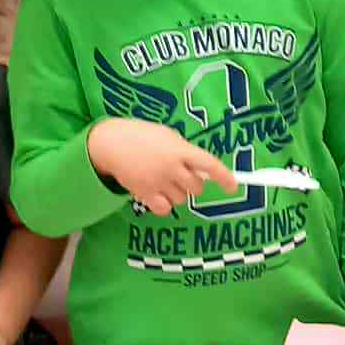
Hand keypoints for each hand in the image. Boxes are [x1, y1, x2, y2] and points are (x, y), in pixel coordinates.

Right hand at [88, 117, 238, 216]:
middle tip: (181, 173)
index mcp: (180, 150)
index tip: (233, 186)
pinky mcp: (144, 195)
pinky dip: (165, 204)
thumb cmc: (142, 135)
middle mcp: (171, 168)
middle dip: (194, 183)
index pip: (209, 165)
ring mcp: (158, 183)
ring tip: (163, 179)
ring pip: (181, 199)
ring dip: (178, 192)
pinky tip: (157, 192)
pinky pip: (165, 208)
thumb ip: (184, 151)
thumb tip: (200, 167)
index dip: (224, 177)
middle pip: (196, 187)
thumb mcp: (167, 135)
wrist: (111, 143)